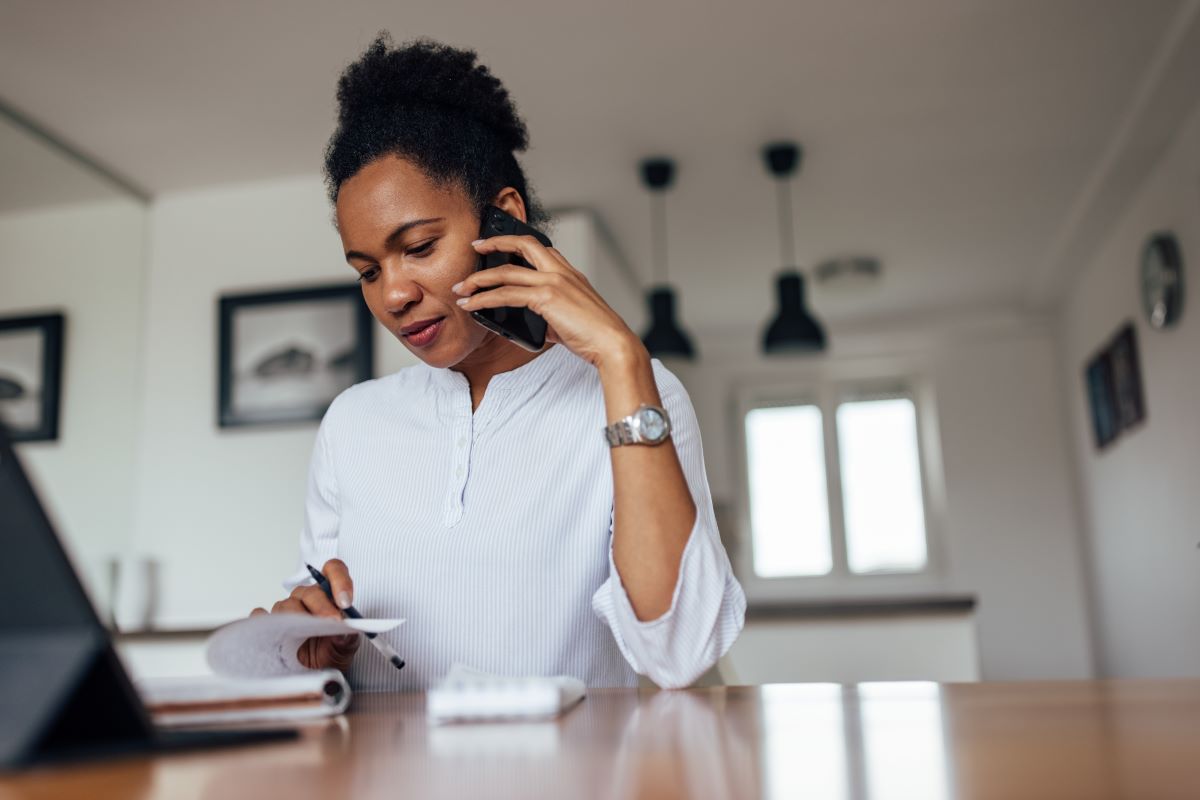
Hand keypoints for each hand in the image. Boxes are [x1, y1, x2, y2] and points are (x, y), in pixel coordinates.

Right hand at [251, 558, 359, 671]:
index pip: (333, 570)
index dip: (340, 581)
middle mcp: (307, 598)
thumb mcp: (345, 648)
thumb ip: (348, 638)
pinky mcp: (268, 623)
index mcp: (329, 596)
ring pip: (286, 605)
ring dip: (296, 620)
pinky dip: (266, 624)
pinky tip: (275, 637)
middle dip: (322, 607)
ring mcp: (286, 609)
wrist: (313, 673)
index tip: (345, 602)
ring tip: (304, 636)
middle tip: (332, 622)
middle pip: (310, 592)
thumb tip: (346, 631)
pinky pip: (261, 616)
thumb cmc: (330, 654)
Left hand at [453, 236, 646, 369]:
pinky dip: (484, 299)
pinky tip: (472, 304)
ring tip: (462, 288)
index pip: (540, 248)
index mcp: (569, 273)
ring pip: (506, 272)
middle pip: (522, 245)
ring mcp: (553, 282)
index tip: (498, 244)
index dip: (515, 242)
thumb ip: (548, 313)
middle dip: (494, 244)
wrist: (612, 343)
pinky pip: (506, 295)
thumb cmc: (595, 334)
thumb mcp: (569, 317)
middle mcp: (561, 271)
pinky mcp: (546, 298)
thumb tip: (529, 320)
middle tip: (475, 248)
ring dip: (479, 280)